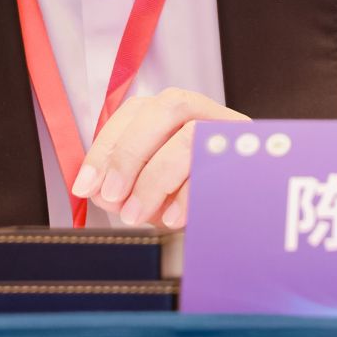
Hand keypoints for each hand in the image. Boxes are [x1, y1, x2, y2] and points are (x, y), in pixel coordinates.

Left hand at [70, 88, 248, 229]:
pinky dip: (187, 195)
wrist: (246, 227)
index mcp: (175, 113)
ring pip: (190, 135)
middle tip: (112, 196)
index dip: (106, 147)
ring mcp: (231, 131)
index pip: (135, 111)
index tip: (86, 184)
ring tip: (136, 214)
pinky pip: (216, 168)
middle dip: (129, 154)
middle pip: (166, 110)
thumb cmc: (193, 204)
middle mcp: (204, 113)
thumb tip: (99, 189)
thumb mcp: (153, 192)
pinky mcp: (251, 157)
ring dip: (154, 178)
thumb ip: (125, 185)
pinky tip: (172, 218)